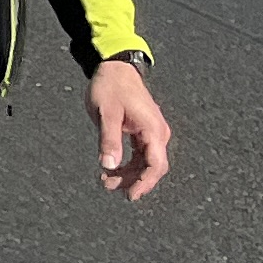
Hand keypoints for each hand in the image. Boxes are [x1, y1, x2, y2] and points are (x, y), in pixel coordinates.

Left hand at [90, 60, 171, 199]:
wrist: (115, 68)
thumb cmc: (111, 87)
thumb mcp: (106, 114)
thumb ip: (109, 139)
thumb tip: (108, 165)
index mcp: (153, 129)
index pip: (156, 164)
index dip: (144, 182)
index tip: (130, 195)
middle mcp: (157, 133)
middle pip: (152, 167)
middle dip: (133, 180)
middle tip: (109, 188)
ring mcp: (152, 132)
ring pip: (145, 162)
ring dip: (128, 174)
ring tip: (105, 181)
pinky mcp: (144, 132)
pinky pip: (140, 154)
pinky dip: (128, 164)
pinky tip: (111, 169)